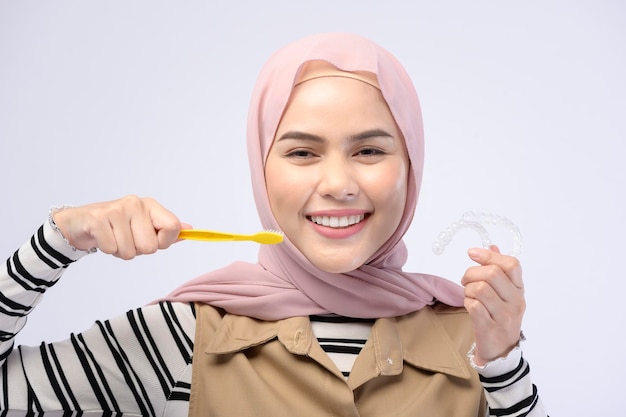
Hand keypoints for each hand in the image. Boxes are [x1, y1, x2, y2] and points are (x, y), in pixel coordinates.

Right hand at [52, 195, 187, 259]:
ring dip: (120, 251)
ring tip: (113, 237)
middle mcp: (135, 203)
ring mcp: (116, 209)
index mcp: (151, 205)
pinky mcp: (98, 219)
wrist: (81, 222)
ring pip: (130, 251)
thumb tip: (190, 230)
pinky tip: (102, 238)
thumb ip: (166, 229)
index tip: (152, 240)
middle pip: (150, 246)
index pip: (173, 228)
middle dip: (137, 250)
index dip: (164, 242)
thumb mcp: (144, 226)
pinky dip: (107, 249)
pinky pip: (112, 249)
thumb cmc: (117, 226)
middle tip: (125, 238)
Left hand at [461, 245, 524, 365]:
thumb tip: (492, 245)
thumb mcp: (505, 293)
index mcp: (519, 289)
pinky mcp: (491, 328)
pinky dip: (467, 302)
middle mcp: (515, 301)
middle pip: (492, 273)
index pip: (511, 264)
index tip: (472, 253)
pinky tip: (469, 306)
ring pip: (480, 289)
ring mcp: (504, 316)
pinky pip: (474, 306)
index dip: (489, 255)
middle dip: (471, 273)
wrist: (501, 351)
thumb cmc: (500, 317)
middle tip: (466, 281)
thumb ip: (500, 270)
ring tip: (468, 295)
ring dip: (468, 289)